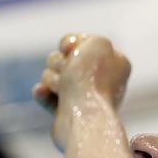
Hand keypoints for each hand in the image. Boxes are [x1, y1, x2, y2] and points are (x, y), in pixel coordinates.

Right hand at [31, 33, 131, 150]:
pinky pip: (46, 95)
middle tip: (68, 72)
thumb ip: (88, 40)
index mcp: (115, 63)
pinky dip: (43, 93)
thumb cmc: (91, 80)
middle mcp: (101, 80)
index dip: (72, 43)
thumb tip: (71, 57)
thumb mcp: (98, 44)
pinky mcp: (66, 113)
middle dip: (59, 62)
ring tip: (61, 89)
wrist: (83, 117)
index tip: (71, 50)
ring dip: (52, 78)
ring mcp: (83, 96)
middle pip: (65, 57)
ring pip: (53, 74)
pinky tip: (42, 92)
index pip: (85, 42)